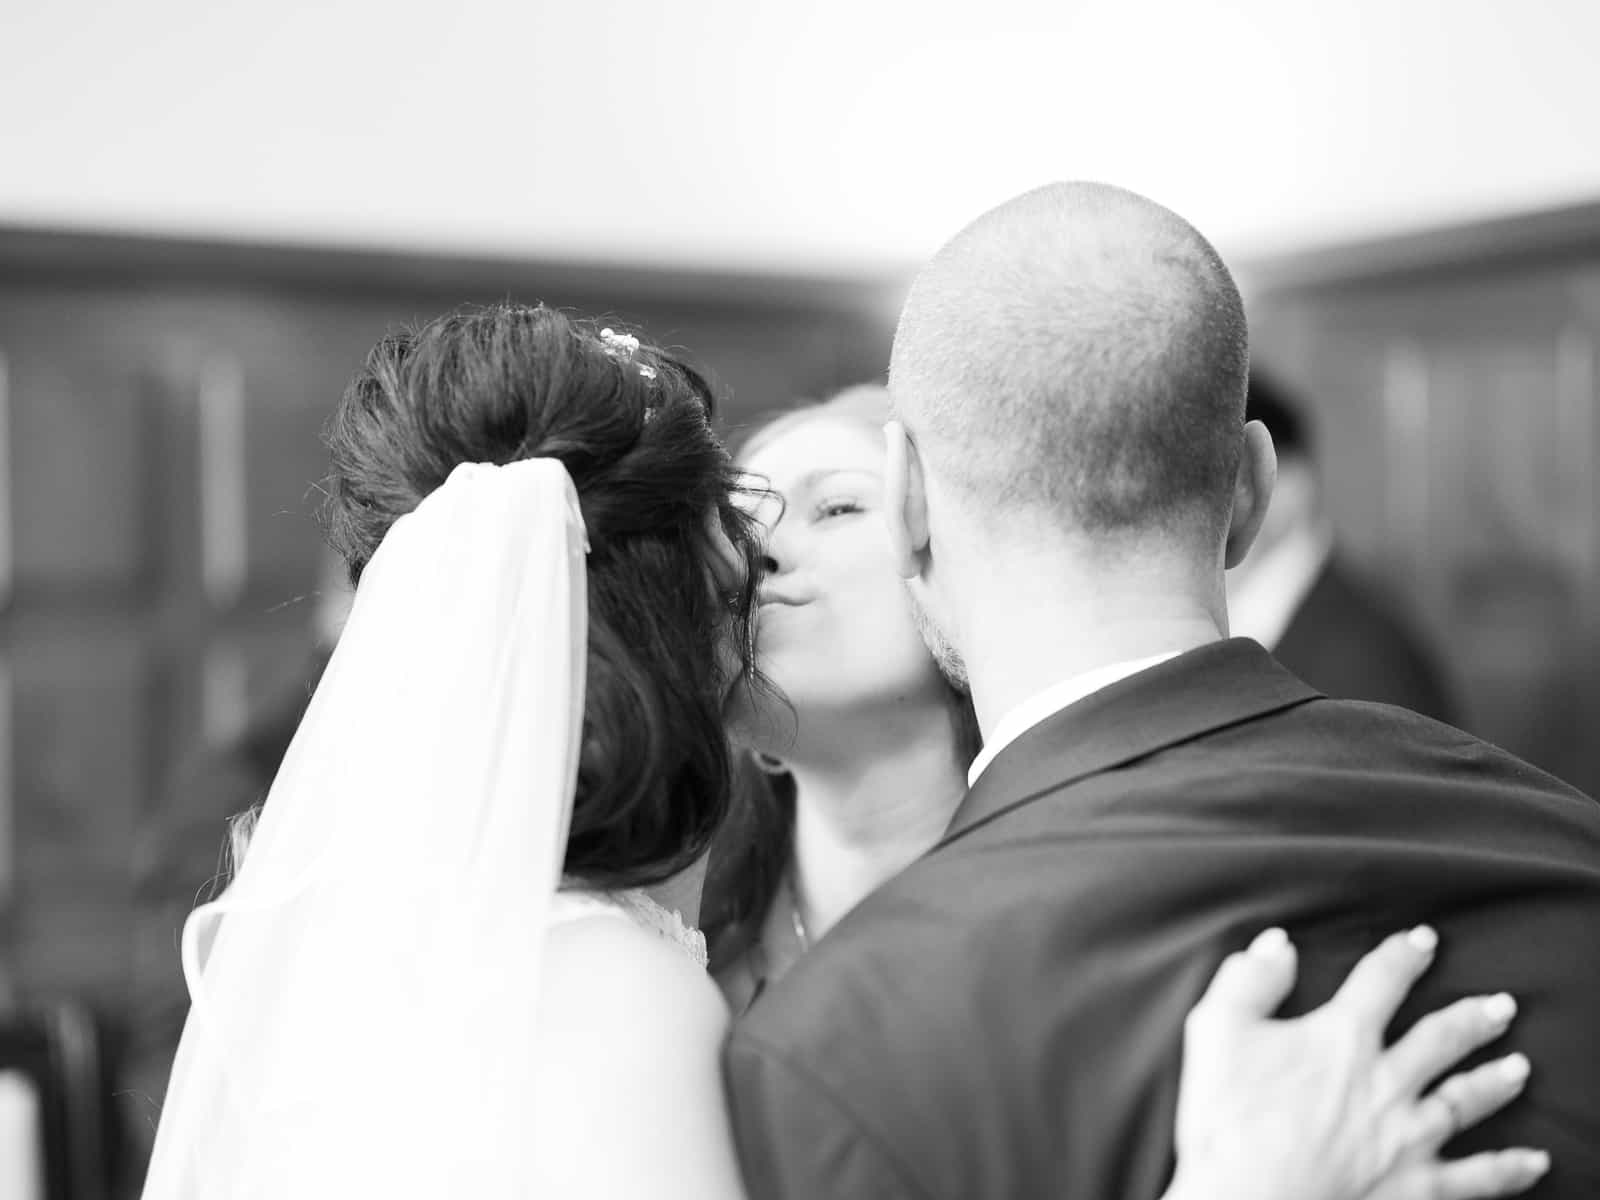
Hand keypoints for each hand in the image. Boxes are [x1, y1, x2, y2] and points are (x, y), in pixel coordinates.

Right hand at [1167, 927, 1548, 1199]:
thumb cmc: (1228, 1118)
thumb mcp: (1217, 1029)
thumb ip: (1250, 980)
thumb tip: (1278, 944)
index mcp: (1342, 1037)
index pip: (1381, 981)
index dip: (1403, 956)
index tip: (1422, 940)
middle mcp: (1387, 1081)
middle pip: (1440, 1039)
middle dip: (1472, 1018)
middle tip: (1500, 1006)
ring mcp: (1407, 1137)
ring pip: (1464, 1100)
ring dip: (1495, 1081)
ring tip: (1520, 1067)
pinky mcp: (1413, 1186)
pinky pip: (1474, 1177)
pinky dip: (1508, 1169)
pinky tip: (1533, 1161)